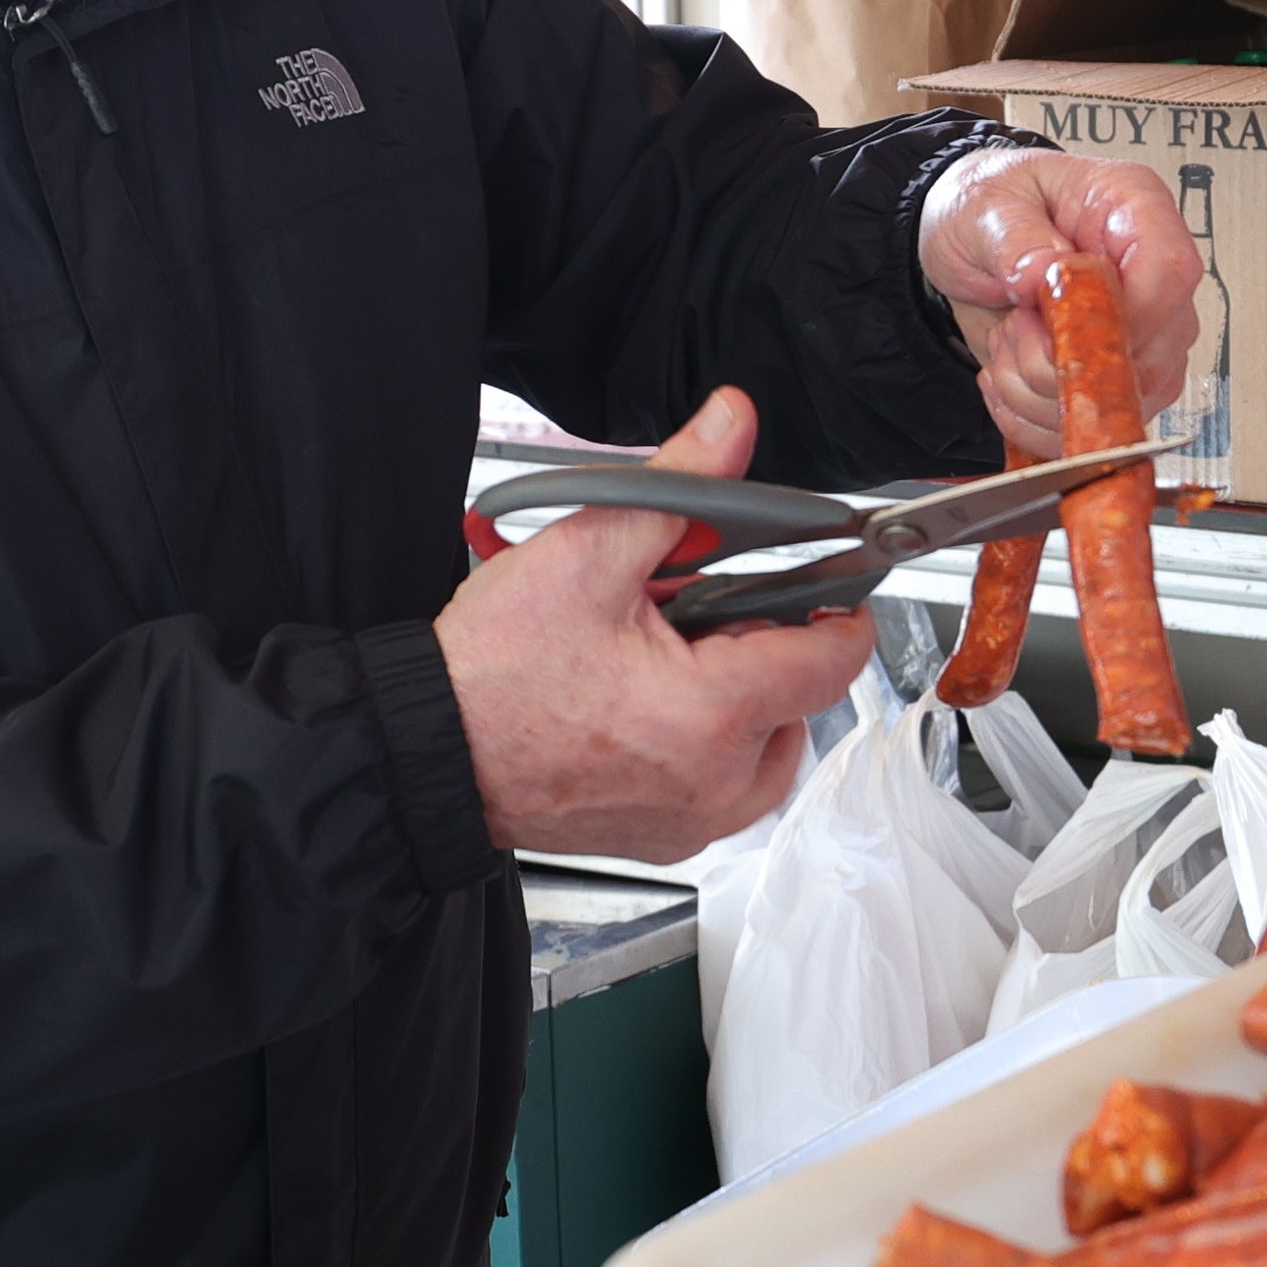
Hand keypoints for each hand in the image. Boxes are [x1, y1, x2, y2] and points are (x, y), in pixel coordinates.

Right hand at [434, 386, 878, 860]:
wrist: (427, 752)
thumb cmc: (490, 676)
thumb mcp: (586, 554)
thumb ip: (676, 487)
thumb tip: (728, 429)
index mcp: (712, 714)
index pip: (831, 661)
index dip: (840, 612)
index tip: (830, 590)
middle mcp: (713, 783)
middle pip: (800, 703)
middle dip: (764, 649)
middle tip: (697, 617)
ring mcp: (689, 821)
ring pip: (768, 751)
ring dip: (743, 702)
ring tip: (674, 662)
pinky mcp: (663, 838)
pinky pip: (724, 788)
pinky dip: (710, 746)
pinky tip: (654, 705)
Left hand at [920, 150, 1200, 454]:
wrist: (969, 245)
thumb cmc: (989, 209)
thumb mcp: (984, 207)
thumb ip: (1014, 238)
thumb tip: (1043, 271)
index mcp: (1134, 210)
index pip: (1170, 273)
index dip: (1122, 314)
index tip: (1060, 324)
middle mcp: (1151, 277)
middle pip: (1151, 355)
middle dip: (1061, 364)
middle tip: (1013, 326)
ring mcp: (1144, 334)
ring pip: (1120, 402)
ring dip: (1038, 392)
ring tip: (1007, 342)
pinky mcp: (1120, 378)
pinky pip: (1090, 427)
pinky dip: (1033, 417)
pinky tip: (1008, 375)